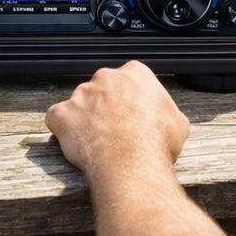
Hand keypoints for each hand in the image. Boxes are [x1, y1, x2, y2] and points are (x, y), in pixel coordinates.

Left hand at [45, 60, 190, 176]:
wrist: (131, 162)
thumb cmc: (155, 143)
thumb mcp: (178, 123)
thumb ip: (167, 113)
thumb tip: (169, 120)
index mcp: (135, 73)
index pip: (131, 78)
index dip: (131, 98)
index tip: (133, 113)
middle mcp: (106, 78)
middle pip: (103, 88)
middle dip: (106, 107)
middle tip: (115, 130)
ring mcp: (81, 94)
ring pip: (79, 104)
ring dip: (85, 119)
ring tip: (97, 143)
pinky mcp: (62, 114)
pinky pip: (57, 118)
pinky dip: (62, 130)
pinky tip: (76, 144)